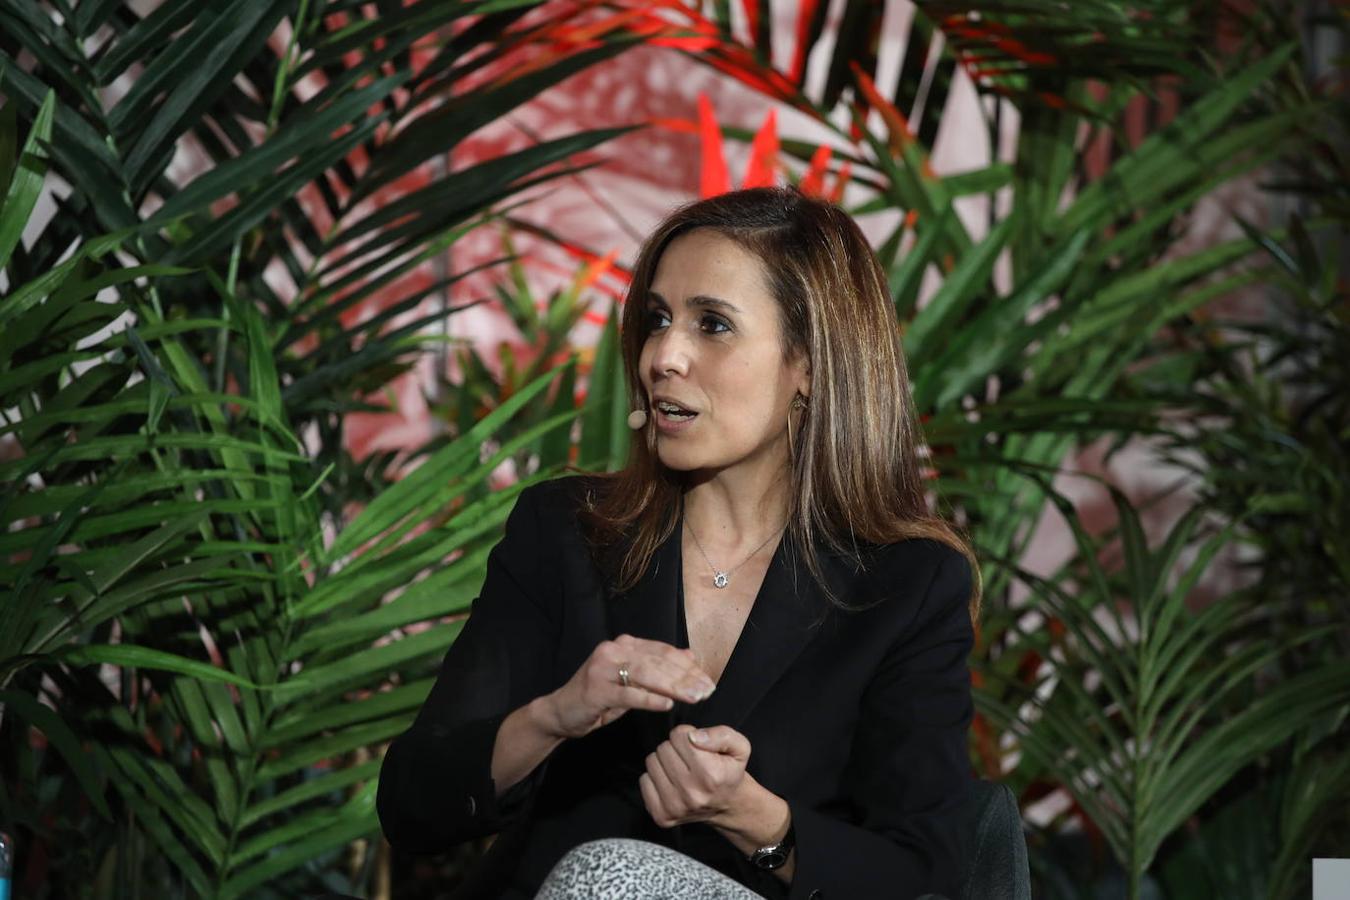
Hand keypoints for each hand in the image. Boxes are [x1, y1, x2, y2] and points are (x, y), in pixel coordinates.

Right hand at [538, 635, 714, 739]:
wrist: (561, 712)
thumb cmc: (601, 697)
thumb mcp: (633, 681)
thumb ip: (659, 668)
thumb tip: (690, 657)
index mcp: (625, 644)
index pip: (664, 652)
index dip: (688, 667)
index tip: (708, 681)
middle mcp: (614, 650)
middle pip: (658, 661)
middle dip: (686, 677)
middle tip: (707, 691)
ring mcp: (603, 668)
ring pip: (646, 674)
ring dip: (674, 686)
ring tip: (694, 697)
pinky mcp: (596, 689)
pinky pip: (628, 693)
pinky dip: (649, 698)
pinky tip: (667, 704)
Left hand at [639, 724, 750, 827]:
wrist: (727, 805)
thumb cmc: (728, 772)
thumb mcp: (739, 747)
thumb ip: (721, 735)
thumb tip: (693, 736)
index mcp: (711, 774)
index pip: (679, 735)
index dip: (687, 735)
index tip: (696, 746)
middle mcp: (692, 793)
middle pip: (664, 748)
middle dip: (675, 748)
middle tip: (689, 759)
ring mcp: (675, 807)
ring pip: (652, 763)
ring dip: (664, 762)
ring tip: (681, 770)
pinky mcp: (662, 816)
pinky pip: (644, 781)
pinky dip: (656, 778)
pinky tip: (672, 783)